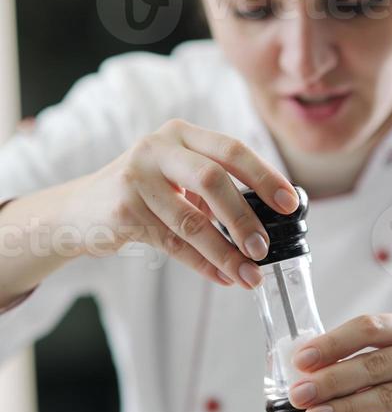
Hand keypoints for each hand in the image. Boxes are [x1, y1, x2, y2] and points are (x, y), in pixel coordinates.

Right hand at [69, 119, 298, 288]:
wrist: (81, 210)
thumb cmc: (144, 193)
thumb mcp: (178, 177)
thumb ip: (215, 189)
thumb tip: (267, 222)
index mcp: (182, 134)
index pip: (232, 149)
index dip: (265, 176)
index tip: (290, 204)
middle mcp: (158, 147)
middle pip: (212, 179)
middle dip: (244, 217)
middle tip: (264, 247)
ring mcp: (137, 176)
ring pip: (191, 220)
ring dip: (224, 252)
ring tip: (248, 275)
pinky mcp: (123, 209)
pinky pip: (172, 242)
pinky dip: (201, 264)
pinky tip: (222, 277)